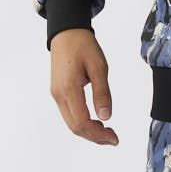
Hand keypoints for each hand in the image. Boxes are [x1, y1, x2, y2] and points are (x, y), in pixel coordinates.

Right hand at [49, 28, 117, 145]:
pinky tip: (95, 121)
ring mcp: (56, 94)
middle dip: (94, 137)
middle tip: (113, 139)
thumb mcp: (99, 67)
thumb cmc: (83, 46)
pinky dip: (82, 122)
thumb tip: (106, 117)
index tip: (114, 138)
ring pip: (71, 122)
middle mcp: (59, 95)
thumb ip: (102, 93)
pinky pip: (69, 114)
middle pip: (75, 127)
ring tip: (107, 132)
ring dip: (88, 131)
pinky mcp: (58, 92)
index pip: (82, 122)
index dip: (98, 134)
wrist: (66, 32)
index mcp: (69, 89)